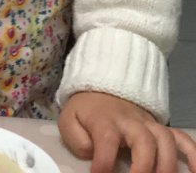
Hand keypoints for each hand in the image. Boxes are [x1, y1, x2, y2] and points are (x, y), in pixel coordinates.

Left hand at [59, 92, 195, 172]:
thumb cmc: (86, 110)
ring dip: (168, 165)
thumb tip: (90, 154)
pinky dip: (193, 153)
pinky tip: (195, 171)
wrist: (100, 87)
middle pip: (144, 140)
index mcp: (105, 121)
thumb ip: (76, 139)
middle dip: (144, 167)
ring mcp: (149, 124)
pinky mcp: (161, 127)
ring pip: (165, 140)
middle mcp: (131, 122)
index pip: (106, 139)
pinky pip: (182, 138)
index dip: (104, 162)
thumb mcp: (69, 120)